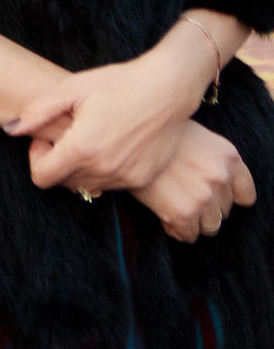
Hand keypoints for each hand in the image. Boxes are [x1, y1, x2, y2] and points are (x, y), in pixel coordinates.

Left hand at [10, 28, 221, 193]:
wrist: (168, 89)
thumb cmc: (118, 83)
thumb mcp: (70, 89)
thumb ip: (37, 112)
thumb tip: (11, 130)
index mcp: (82, 149)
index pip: (42, 178)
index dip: (36, 158)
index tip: (45, 138)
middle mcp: (104, 170)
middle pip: (63, 182)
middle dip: (56, 162)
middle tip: (67, 134)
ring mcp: (126, 177)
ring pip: (87, 185)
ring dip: (79, 168)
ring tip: (89, 136)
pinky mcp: (143, 178)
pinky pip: (111, 184)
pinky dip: (102, 171)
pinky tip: (109, 144)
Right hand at [130, 121, 255, 241]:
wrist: (122, 134)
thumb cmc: (152, 133)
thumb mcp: (191, 136)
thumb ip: (209, 160)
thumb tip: (207, 183)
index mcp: (227, 156)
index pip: (245, 194)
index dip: (227, 197)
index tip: (214, 197)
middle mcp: (220, 176)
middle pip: (224, 211)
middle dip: (205, 207)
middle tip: (182, 197)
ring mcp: (203, 196)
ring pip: (210, 226)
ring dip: (193, 221)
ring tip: (174, 209)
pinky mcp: (183, 213)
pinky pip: (188, 235)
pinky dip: (178, 230)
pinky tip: (165, 217)